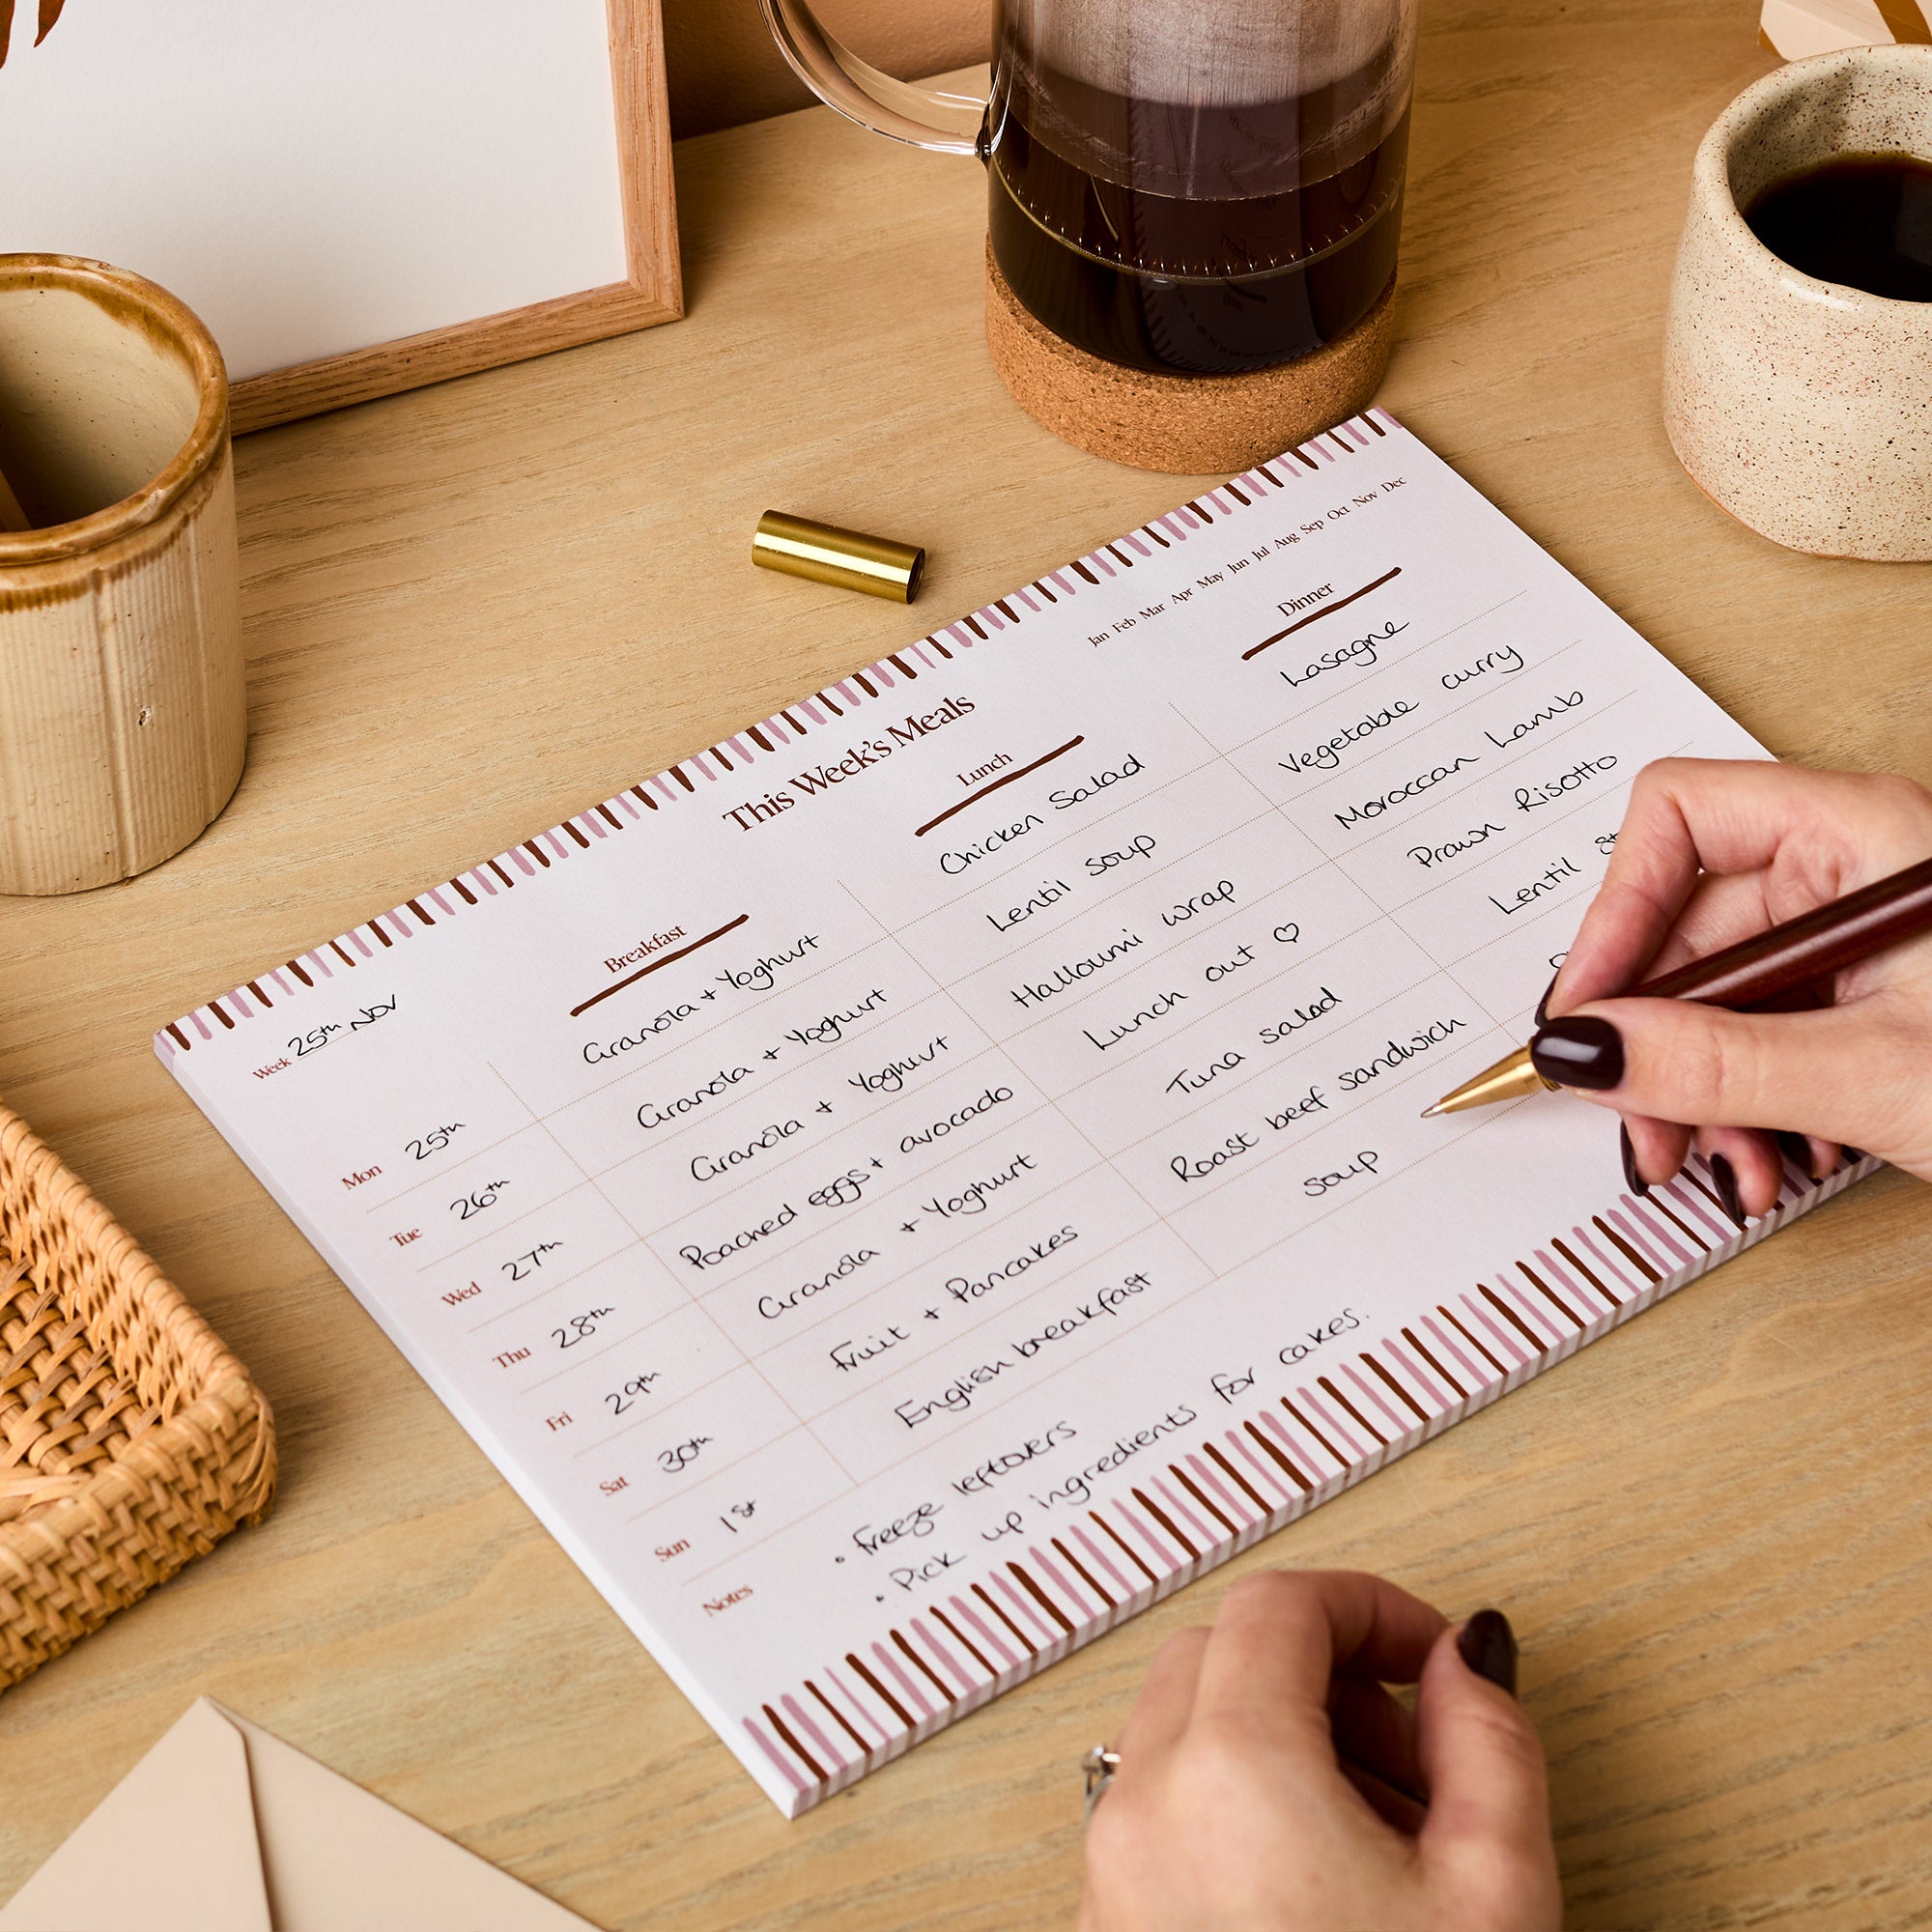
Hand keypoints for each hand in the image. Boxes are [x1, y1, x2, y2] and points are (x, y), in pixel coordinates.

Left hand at [1077, 1571, 1559, 1931]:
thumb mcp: (1497, 1893)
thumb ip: (1490, 1742)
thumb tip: (1464, 1659)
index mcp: (1230, 1773)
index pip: (1279, 1603)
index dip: (1370, 1609)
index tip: (1428, 1655)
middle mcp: (1143, 1812)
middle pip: (1218, 1655)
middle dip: (1323, 1675)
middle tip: (1410, 1749)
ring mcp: (1109, 1878)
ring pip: (1180, 1735)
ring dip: (1277, 1743)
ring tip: (1377, 1839)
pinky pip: (1154, 1817)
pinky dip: (1227, 1811)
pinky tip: (1316, 1891)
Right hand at [1539, 760, 1931, 1212]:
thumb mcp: (1877, 1074)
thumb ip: (1714, 1061)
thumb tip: (1585, 1046)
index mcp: (1866, 835)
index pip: (1680, 816)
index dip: (1616, 908)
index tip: (1590, 1010)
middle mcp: (1853, 870)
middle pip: (1687, 925)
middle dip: (1653, 1038)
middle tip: (1640, 1124)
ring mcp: (1859, 940)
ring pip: (1716, 995)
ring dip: (1695, 1088)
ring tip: (1718, 1163)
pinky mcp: (1868, 1002)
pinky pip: (1760, 1034)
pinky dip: (1743, 1102)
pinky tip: (1768, 1160)